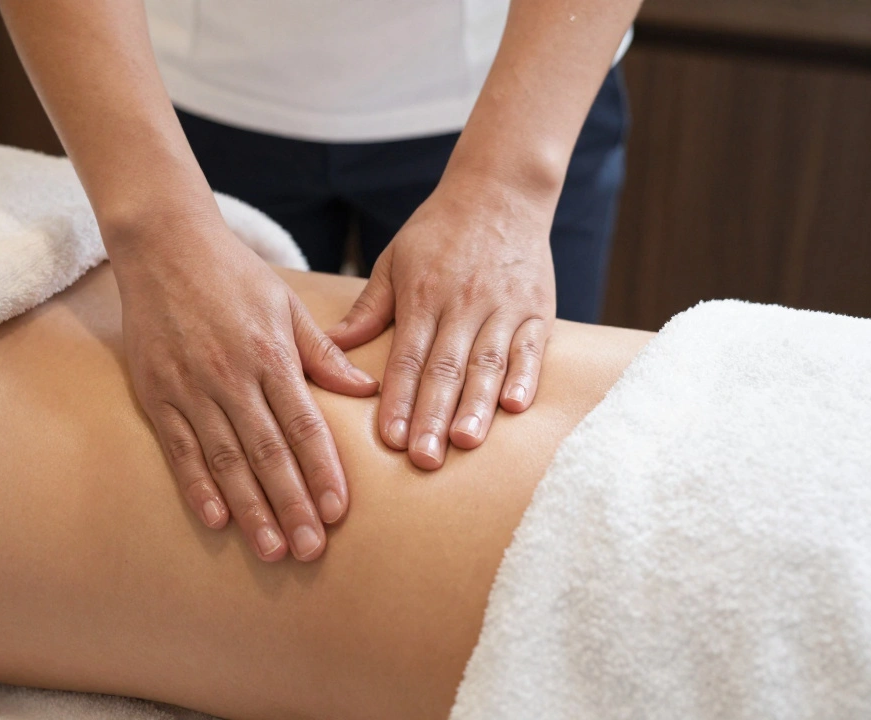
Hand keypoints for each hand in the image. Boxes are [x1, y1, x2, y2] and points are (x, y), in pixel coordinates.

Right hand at [112, 214, 378, 560]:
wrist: (163, 245)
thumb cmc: (233, 274)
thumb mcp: (287, 305)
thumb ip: (323, 354)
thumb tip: (366, 393)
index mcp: (270, 354)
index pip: (303, 424)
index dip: (322, 471)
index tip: (339, 512)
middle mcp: (231, 375)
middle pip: (268, 452)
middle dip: (292, 504)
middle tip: (311, 550)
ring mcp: (190, 387)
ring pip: (225, 459)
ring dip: (250, 508)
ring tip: (272, 549)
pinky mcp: (156, 393)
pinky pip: (179, 448)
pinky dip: (197, 486)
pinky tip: (216, 519)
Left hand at [327, 174, 556, 469]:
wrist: (500, 191)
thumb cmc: (439, 232)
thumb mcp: (394, 260)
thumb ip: (369, 308)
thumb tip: (334, 347)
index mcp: (422, 296)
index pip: (407, 357)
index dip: (397, 399)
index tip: (388, 437)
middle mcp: (462, 304)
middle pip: (445, 369)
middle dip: (432, 417)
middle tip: (423, 459)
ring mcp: (502, 308)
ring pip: (488, 365)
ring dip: (476, 407)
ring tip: (465, 443)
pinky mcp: (536, 310)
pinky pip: (530, 349)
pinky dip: (524, 378)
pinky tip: (515, 408)